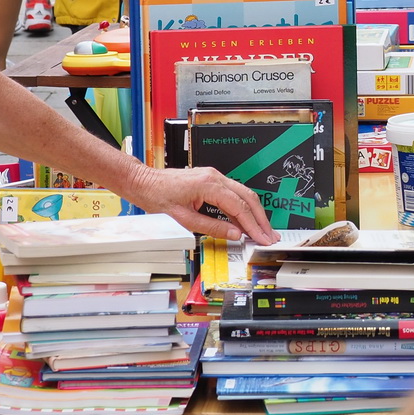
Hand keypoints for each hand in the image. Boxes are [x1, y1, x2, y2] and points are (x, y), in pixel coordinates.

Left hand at [130, 165, 278, 243]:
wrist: (144, 183)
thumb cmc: (157, 197)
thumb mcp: (184, 219)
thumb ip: (212, 227)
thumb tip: (234, 233)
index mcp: (209, 184)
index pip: (239, 206)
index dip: (253, 225)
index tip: (261, 238)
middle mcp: (215, 177)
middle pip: (248, 197)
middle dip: (261, 218)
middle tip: (269, 236)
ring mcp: (214, 176)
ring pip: (243, 194)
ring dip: (254, 213)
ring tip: (263, 230)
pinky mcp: (211, 180)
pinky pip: (233, 193)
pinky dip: (243, 208)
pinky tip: (247, 220)